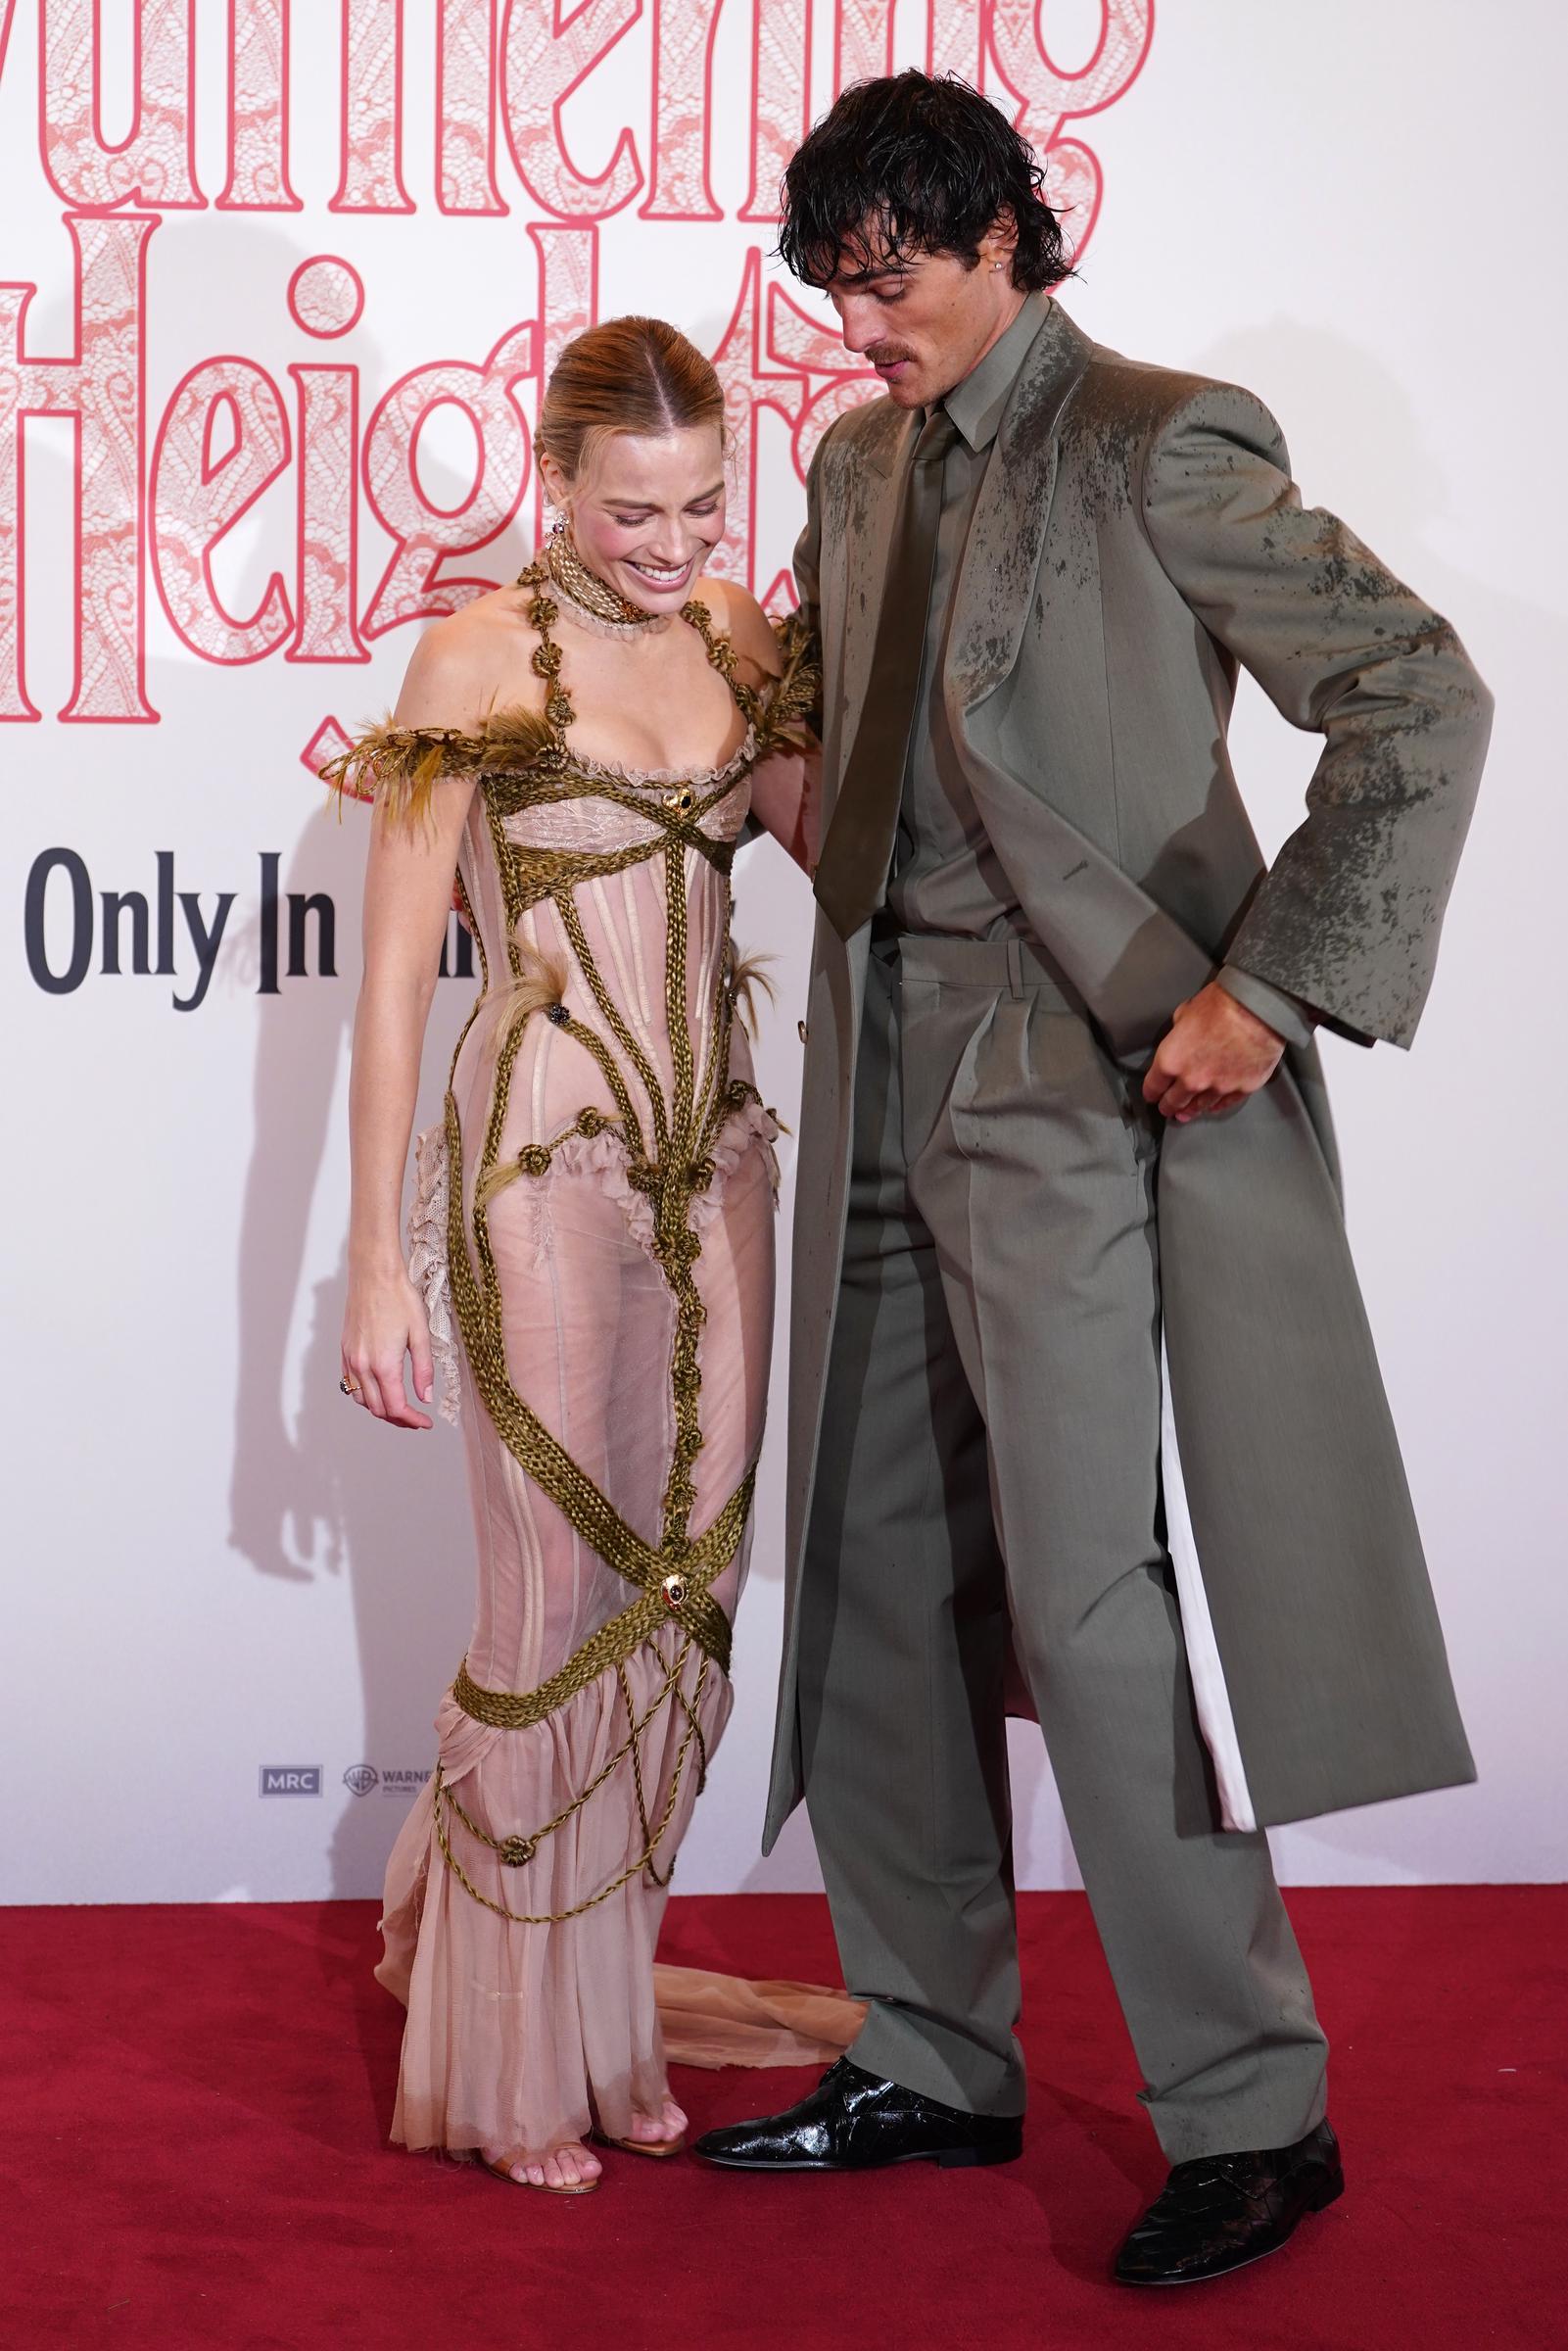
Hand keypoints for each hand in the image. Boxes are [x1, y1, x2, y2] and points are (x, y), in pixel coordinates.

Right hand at [341, 1267, 434, 1428]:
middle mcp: (362, 1365)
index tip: (426, 1423)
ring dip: (381, 1408)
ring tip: (400, 1407)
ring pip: (362, 1399)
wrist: (374, 1273)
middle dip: (398, 1419)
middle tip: (417, 1419)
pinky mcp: (345, 1350)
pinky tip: (380, 1390)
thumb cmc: (400, 1298)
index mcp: (383, 1364)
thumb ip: (423, 1369)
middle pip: (378, 1408)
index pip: (396, 1407)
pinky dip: (366, 1395)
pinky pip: (351, 1384)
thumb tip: (425, 1397)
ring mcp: (350, 1358)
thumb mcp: (421, 1334)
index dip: (412, 1421)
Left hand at [1142, 981, 1285, 1122]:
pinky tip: (1213, 1107)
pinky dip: (1217, 1106)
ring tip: (1185, 1115)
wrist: (1258, 1008)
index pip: (1153, 1085)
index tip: (1152, 1095)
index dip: (1151, 1092)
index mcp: (1171, 1060)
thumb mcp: (1187, 1012)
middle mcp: (1192, 1080)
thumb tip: (1183, 1033)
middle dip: (1168, 1106)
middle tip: (1166, 1109)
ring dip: (1191, 1110)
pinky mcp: (1243, 1088)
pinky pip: (1226, 1103)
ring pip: (1200, 1106)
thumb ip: (1180, 1030)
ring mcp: (1219, 1087)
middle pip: (1174, 1101)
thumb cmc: (1221, 1004)